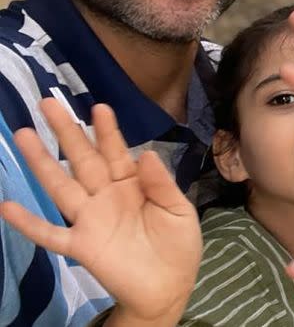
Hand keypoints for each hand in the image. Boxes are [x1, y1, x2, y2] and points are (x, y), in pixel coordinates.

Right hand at [0, 99, 200, 323]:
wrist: (170, 286)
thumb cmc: (178, 245)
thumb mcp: (179, 211)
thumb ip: (162, 184)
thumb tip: (146, 154)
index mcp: (132, 184)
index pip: (116, 151)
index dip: (107, 131)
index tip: (99, 107)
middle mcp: (106, 196)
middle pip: (82, 159)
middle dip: (67, 132)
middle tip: (48, 104)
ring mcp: (91, 219)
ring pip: (61, 186)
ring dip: (42, 162)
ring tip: (24, 135)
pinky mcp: (82, 246)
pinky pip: (51, 233)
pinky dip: (29, 222)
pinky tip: (6, 207)